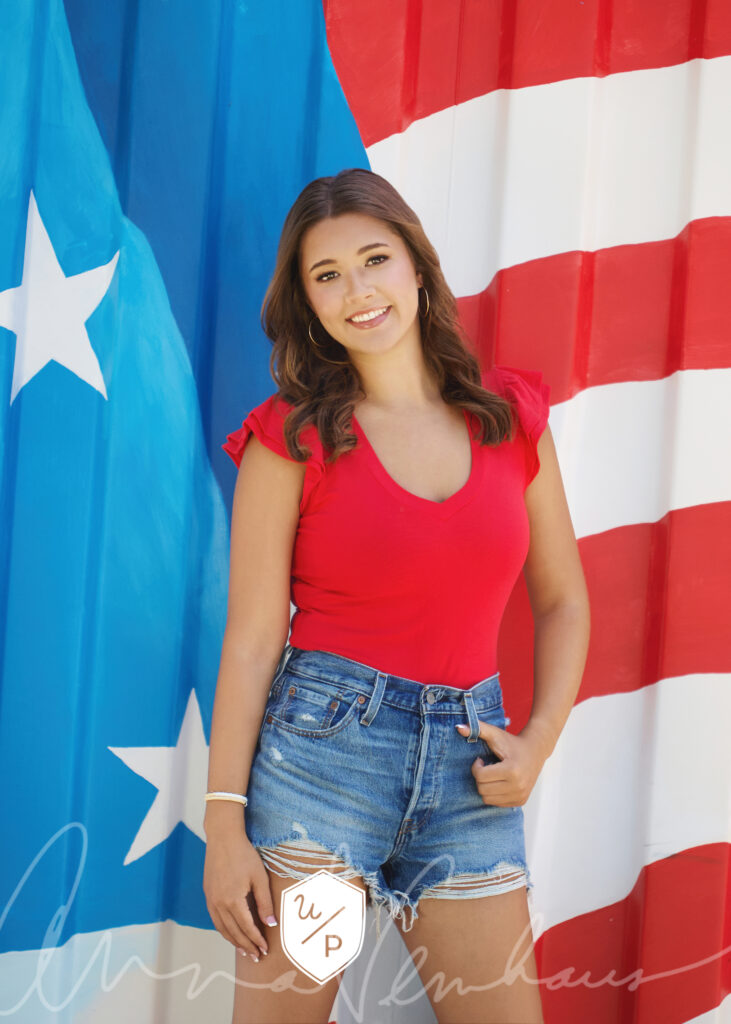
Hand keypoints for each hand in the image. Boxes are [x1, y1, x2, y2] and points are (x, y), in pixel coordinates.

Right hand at [203, 828, 277, 961]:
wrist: (223, 838)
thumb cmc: (243, 855)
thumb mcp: (259, 877)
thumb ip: (265, 903)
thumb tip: (271, 924)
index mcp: (233, 901)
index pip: (247, 928)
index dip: (256, 940)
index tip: (265, 950)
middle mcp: (219, 904)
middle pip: (233, 932)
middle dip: (246, 946)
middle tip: (256, 956)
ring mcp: (211, 900)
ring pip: (222, 928)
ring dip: (233, 941)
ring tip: (244, 950)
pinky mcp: (208, 894)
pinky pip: (215, 919)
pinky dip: (224, 930)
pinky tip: (231, 932)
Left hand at [455, 721, 546, 806]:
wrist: (535, 750)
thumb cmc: (512, 742)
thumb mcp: (495, 734)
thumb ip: (478, 729)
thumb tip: (458, 727)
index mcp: (512, 770)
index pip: (480, 776)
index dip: (476, 766)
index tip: (481, 759)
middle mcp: (518, 786)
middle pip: (482, 789)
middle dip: (480, 777)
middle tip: (487, 767)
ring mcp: (520, 795)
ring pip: (487, 799)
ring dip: (486, 786)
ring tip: (493, 774)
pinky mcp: (521, 801)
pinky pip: (497, 803)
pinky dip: (494, 793)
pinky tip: (500, 781)